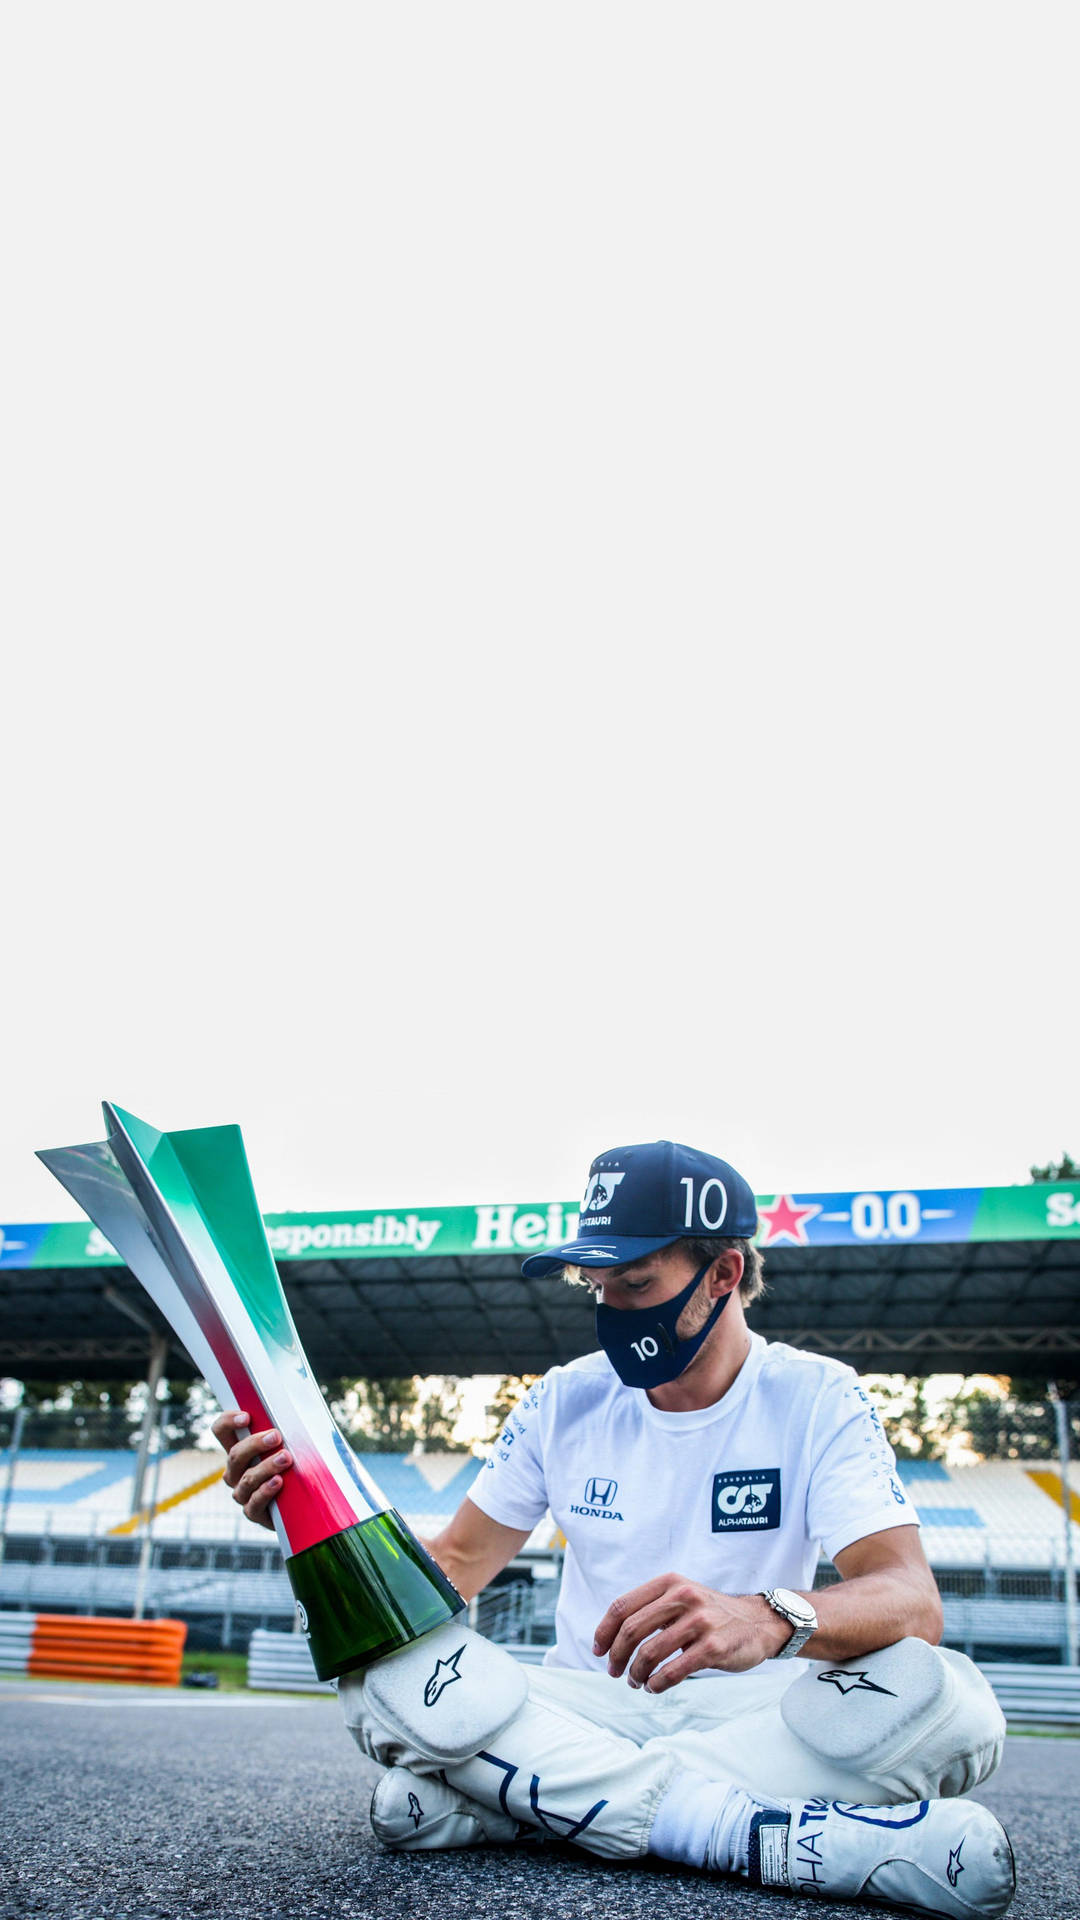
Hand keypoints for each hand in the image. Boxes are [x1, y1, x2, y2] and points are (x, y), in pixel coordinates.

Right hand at [211, 1408, 292, 1530]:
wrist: (298, 1506)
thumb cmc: (291, 1470)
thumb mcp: (284, 1449)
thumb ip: (282, 1437)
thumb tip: (297, 1417)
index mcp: (239, 1452)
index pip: (221, 1431)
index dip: (228, 1421)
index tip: (246, 1417)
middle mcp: (235, 1472)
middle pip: (234, 1455)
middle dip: (255, 1444)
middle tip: (276, 1437)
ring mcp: (242, 1493)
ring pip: (246, 1479)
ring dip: (266, 1466)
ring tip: (285, 1458)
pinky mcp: (253, 1512)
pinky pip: (254, 1503)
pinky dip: (265, 1491)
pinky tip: (278, 1482)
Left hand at [592, 1573, 791, 1692]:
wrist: (758, 1622)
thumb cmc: (712, 1614)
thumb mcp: (682, 1596)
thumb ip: (652, 1608)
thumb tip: (612, 1637)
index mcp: (670, 1583)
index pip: (622, 1606)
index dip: (604, 1631)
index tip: (598, 1650)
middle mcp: (683, 1597)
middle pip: (632, 1629)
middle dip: (617, 1656)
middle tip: (614, 1672)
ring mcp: (699, 1622)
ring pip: (650, 1653)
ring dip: (636, 1673)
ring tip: (636, 1682)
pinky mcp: (713, 1647)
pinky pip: (673, 1671)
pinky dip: (657, 1684)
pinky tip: (654, 1687)